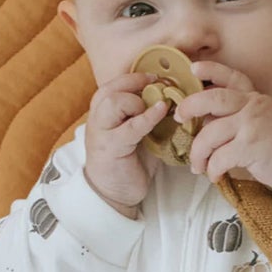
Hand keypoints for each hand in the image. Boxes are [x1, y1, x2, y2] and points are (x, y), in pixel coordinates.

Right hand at [82, 70, 169, 210]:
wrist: (114, 194)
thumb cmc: (128, 163)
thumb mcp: (137, 133)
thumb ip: (145, 116)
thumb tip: (173, 99)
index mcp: (102, 113)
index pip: (113, 84)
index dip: (135, 77)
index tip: (156, 77)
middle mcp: (97, 119)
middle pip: (110, 89)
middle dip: (135, 83)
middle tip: (158, 85)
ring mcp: (101, 133)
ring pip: (113, 101)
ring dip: (138, 100)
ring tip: (156, 107)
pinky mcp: (111, 148)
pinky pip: (130, 127)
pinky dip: (147, 117)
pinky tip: (161, 111)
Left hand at [173, 62, 271, 189]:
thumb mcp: (262, 120)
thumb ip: (237, 115)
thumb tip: (206, 120)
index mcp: (255, 98)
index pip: (232, 77)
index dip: (211, 70)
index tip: (193, 68)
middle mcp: (253, 106)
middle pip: (213, 99)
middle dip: (191, 106)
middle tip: (179, 118)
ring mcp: (252, 124)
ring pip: (210, 134)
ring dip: (198, 153)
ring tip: (197, 166)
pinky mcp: (251, 146)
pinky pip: (220, 157)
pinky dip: (212, 169)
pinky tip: (214, 176)